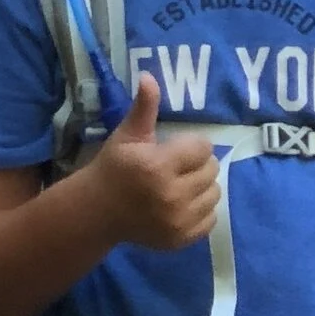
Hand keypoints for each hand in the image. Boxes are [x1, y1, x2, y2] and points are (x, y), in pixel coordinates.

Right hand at [88, 72, 220, 250]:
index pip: (202, 148)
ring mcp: (179, 220)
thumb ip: (144, 109)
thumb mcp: (127, 136)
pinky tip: (184, 203)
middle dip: (199, 164)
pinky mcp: (183, 238)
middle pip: (211, 170)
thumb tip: (149, 77)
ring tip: (183, 183)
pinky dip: (202, 209)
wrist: (99, 211)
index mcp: (158, 166)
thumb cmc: (115, 168)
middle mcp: (172, 195)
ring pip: (215, 194)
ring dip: (203, 185)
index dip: (192, 145)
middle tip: (180, 165)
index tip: (177, 148)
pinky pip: (211, 218)